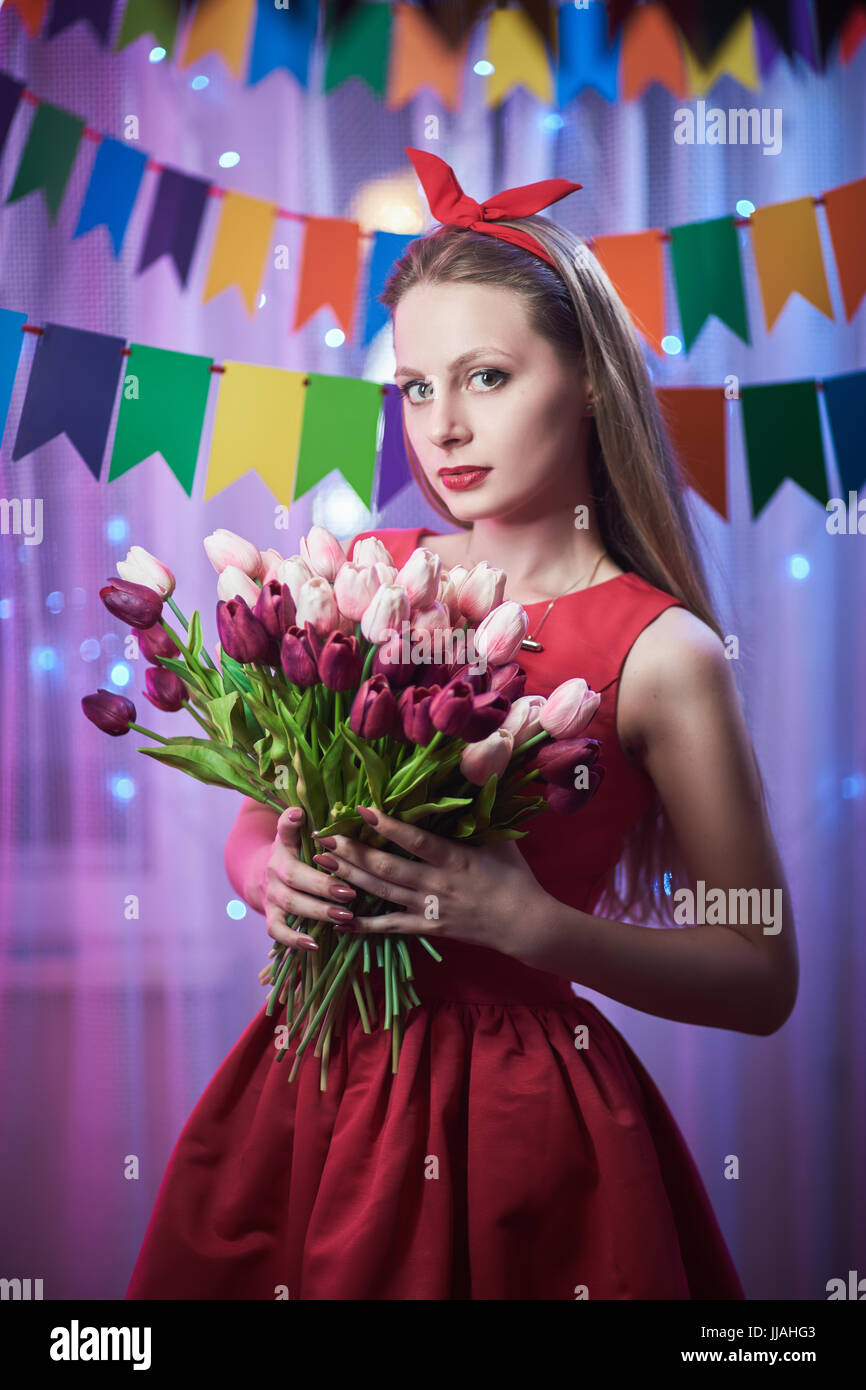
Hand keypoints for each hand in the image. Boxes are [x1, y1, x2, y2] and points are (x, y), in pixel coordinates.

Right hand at [260, 807, 359, 952]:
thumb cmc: (297, 856)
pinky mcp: (271, 916)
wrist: (263, 877)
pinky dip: (294, 939)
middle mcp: (275, 869)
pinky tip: (314, 944)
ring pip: (292, 904)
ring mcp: (271, 894)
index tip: (299, 814)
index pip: (283, 830)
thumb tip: (321, 808)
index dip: (289, 822)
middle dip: (323, 885)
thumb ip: (313, 827)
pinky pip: (278, 931)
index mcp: (284, 845)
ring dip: (318, 911)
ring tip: (345, 916)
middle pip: (295, 876)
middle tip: (350, 892)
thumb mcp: (301, 837)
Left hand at [310, 804, 552, 958]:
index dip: (387, 825)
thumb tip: (482, 760)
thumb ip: (483, 804)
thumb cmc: (513, 875)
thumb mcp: (500, 837)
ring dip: (350, 878)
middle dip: (353, 853)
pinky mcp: (427, 927)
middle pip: (387, 868)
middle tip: (323, 839)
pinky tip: (339, 919)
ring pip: (382, 893)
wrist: (525, 924)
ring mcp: (429, 908)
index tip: (361, 810)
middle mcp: (436, 883)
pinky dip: (364, 925)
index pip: (415, 840)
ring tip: (322, 865)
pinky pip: (390, 926)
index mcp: (454, 858)